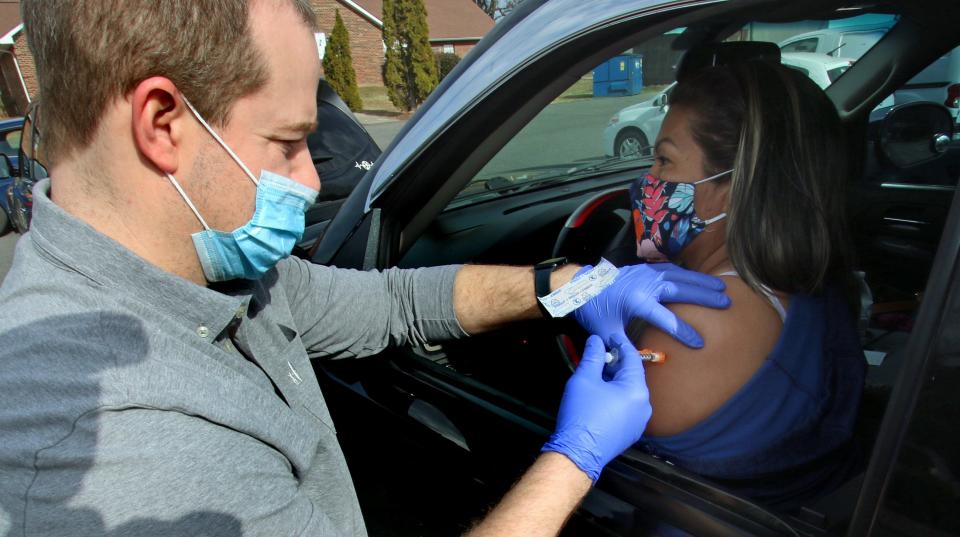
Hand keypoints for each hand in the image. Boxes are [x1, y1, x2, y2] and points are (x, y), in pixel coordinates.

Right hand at [542, 335, 651, 482]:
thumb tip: (596, 341)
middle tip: (599, 355)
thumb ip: (592, 356)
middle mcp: (644, 406)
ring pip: (629, 392)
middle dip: (616, 364)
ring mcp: (639, 421)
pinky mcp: (631, 432)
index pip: (632, 358)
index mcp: (637, 390)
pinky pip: (627, 407)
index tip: (610, 336)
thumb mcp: (584, 379)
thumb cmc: (581, 415)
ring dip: (615, 381)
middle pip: (632, 376)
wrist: (578, 452)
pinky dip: (616, 397)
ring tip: (597, 374)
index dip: (620, 344)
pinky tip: (600, 395)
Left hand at [572, 262, 728, 348]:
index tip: (700, 343)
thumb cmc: (594, 311)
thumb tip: (636, 368)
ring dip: (701, 281)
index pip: (666, 319)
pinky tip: (700, 280)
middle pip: (681, 290)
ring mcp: (646, 274)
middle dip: (704, 297)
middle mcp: (645, 284)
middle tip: (726, 303)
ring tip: (722, 287)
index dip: (684, 332)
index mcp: (636, 301)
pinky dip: (687, 274)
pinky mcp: (645, 269)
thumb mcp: (606, 333)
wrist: (582, 286)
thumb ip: (623, 349)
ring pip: (680, 276)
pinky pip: (671, 270)